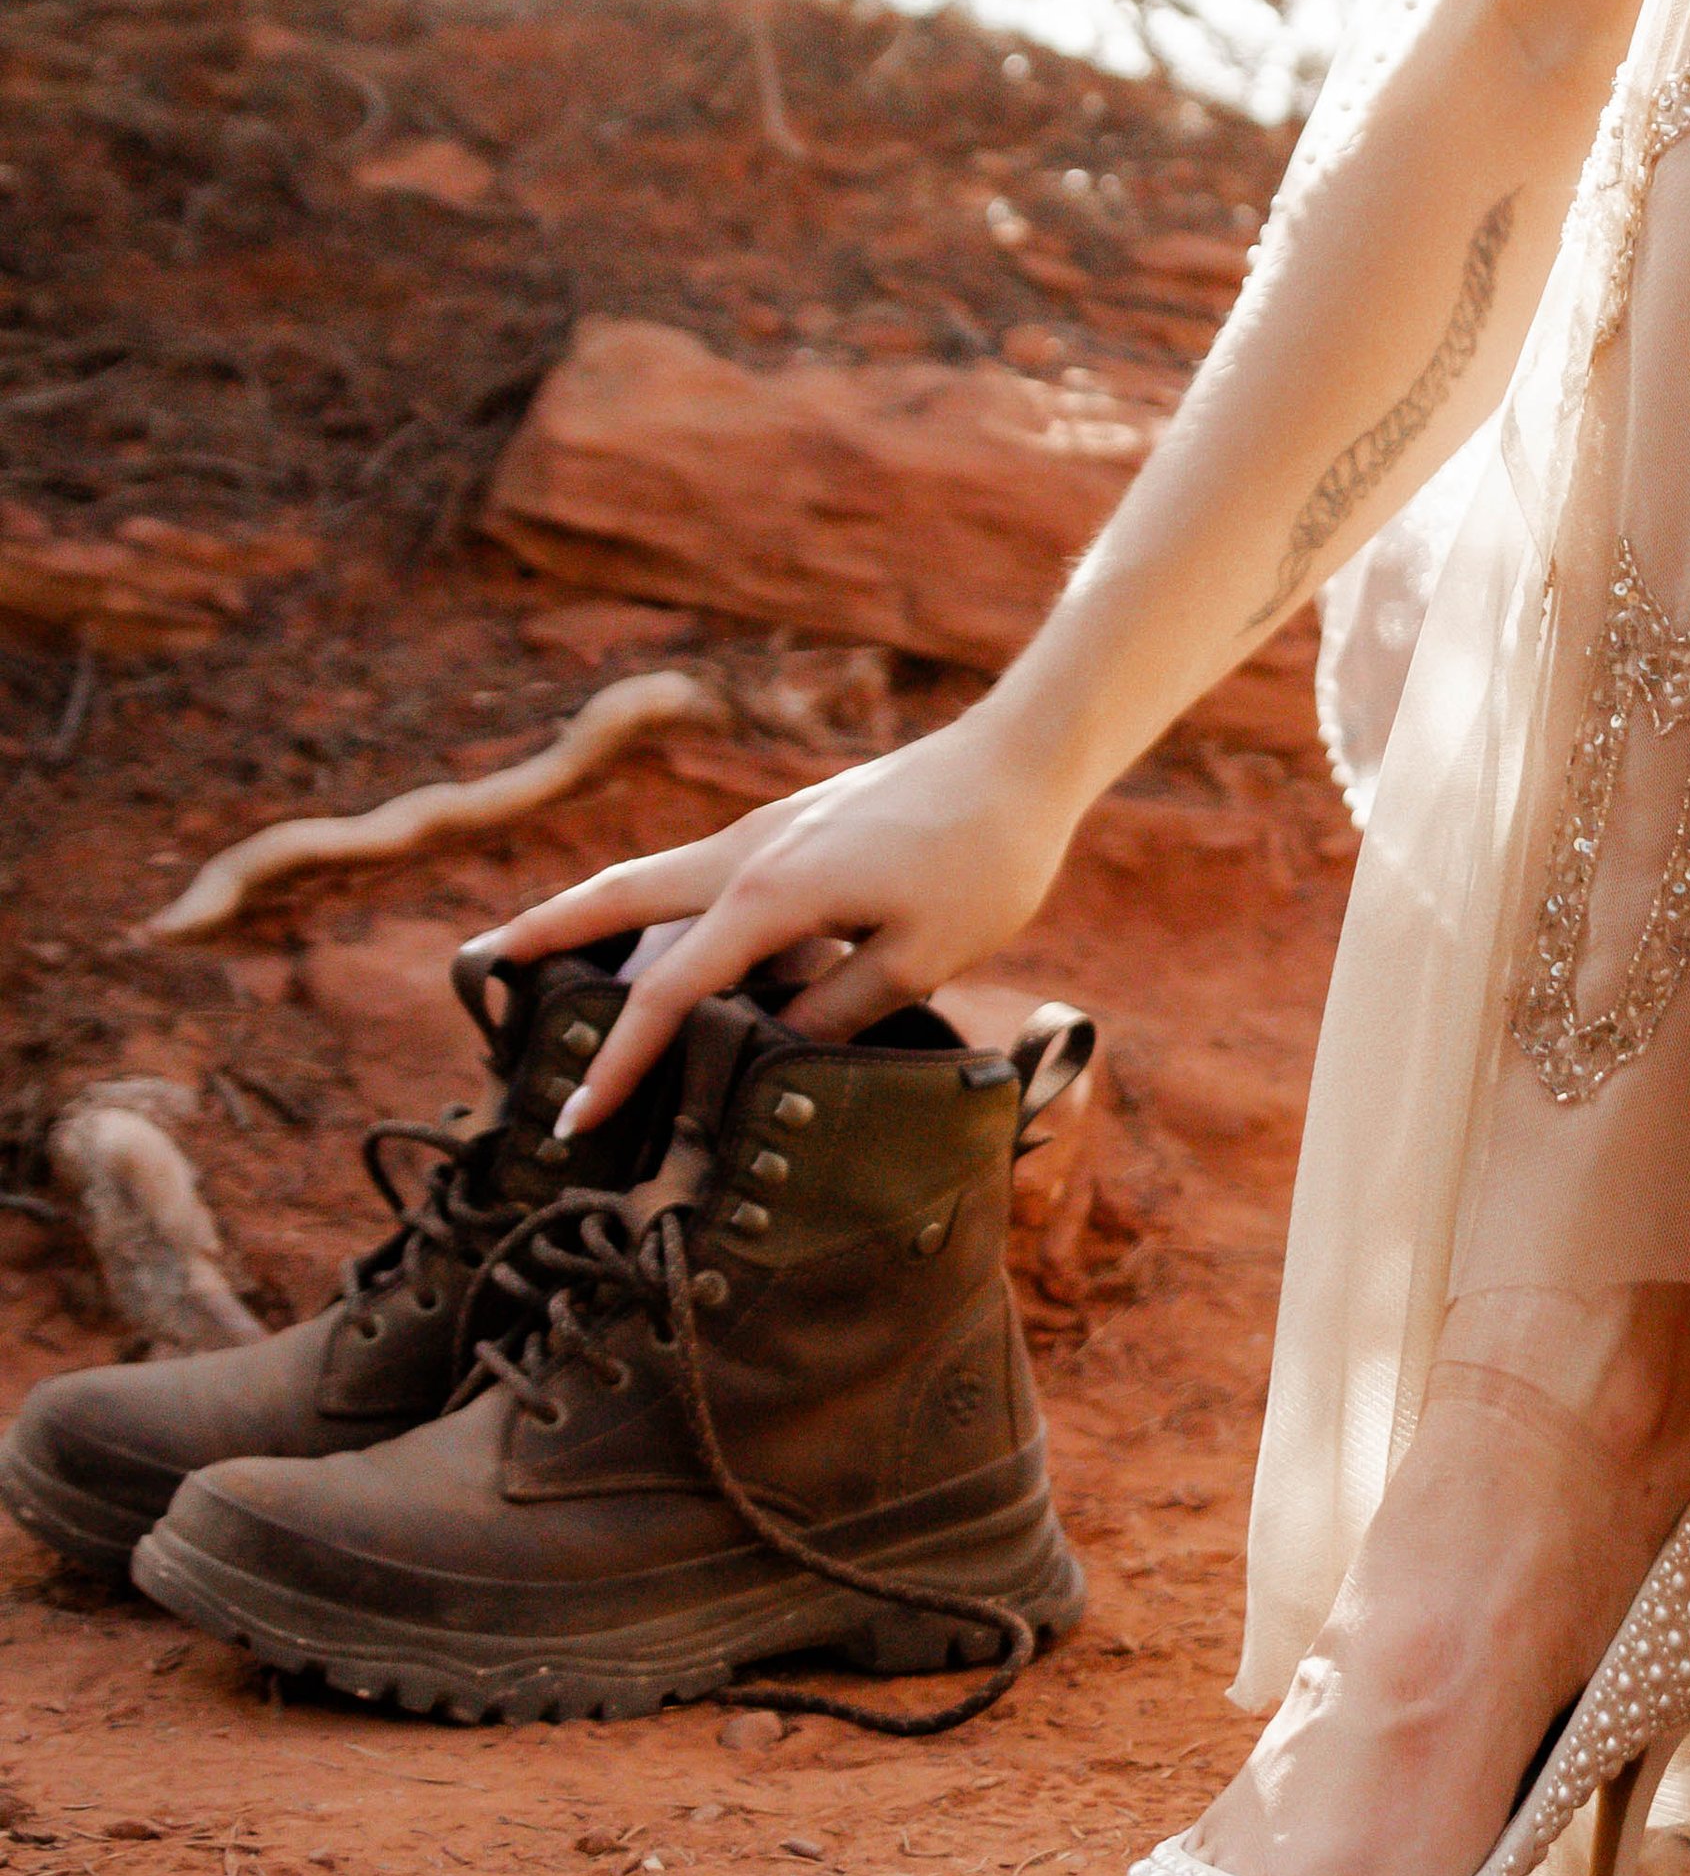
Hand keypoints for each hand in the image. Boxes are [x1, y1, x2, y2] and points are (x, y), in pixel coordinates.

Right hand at [464, 702, 1084, 1138]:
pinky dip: (671, 912)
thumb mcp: (918, 958)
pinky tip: (689, 954)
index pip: (667, 992)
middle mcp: (747, 854)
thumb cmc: (982, 858)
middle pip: (619, 897)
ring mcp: (767, 832)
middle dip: (546, 932)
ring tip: (555, 968)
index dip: (618, 1060)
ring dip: (601, 919)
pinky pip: (708, 877)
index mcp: (768, 895)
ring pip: (658, 879)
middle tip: (483, 968)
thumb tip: (767, 1047)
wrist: (1021, 760)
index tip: (577, 1115)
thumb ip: (832, 1011)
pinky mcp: (795, 826)